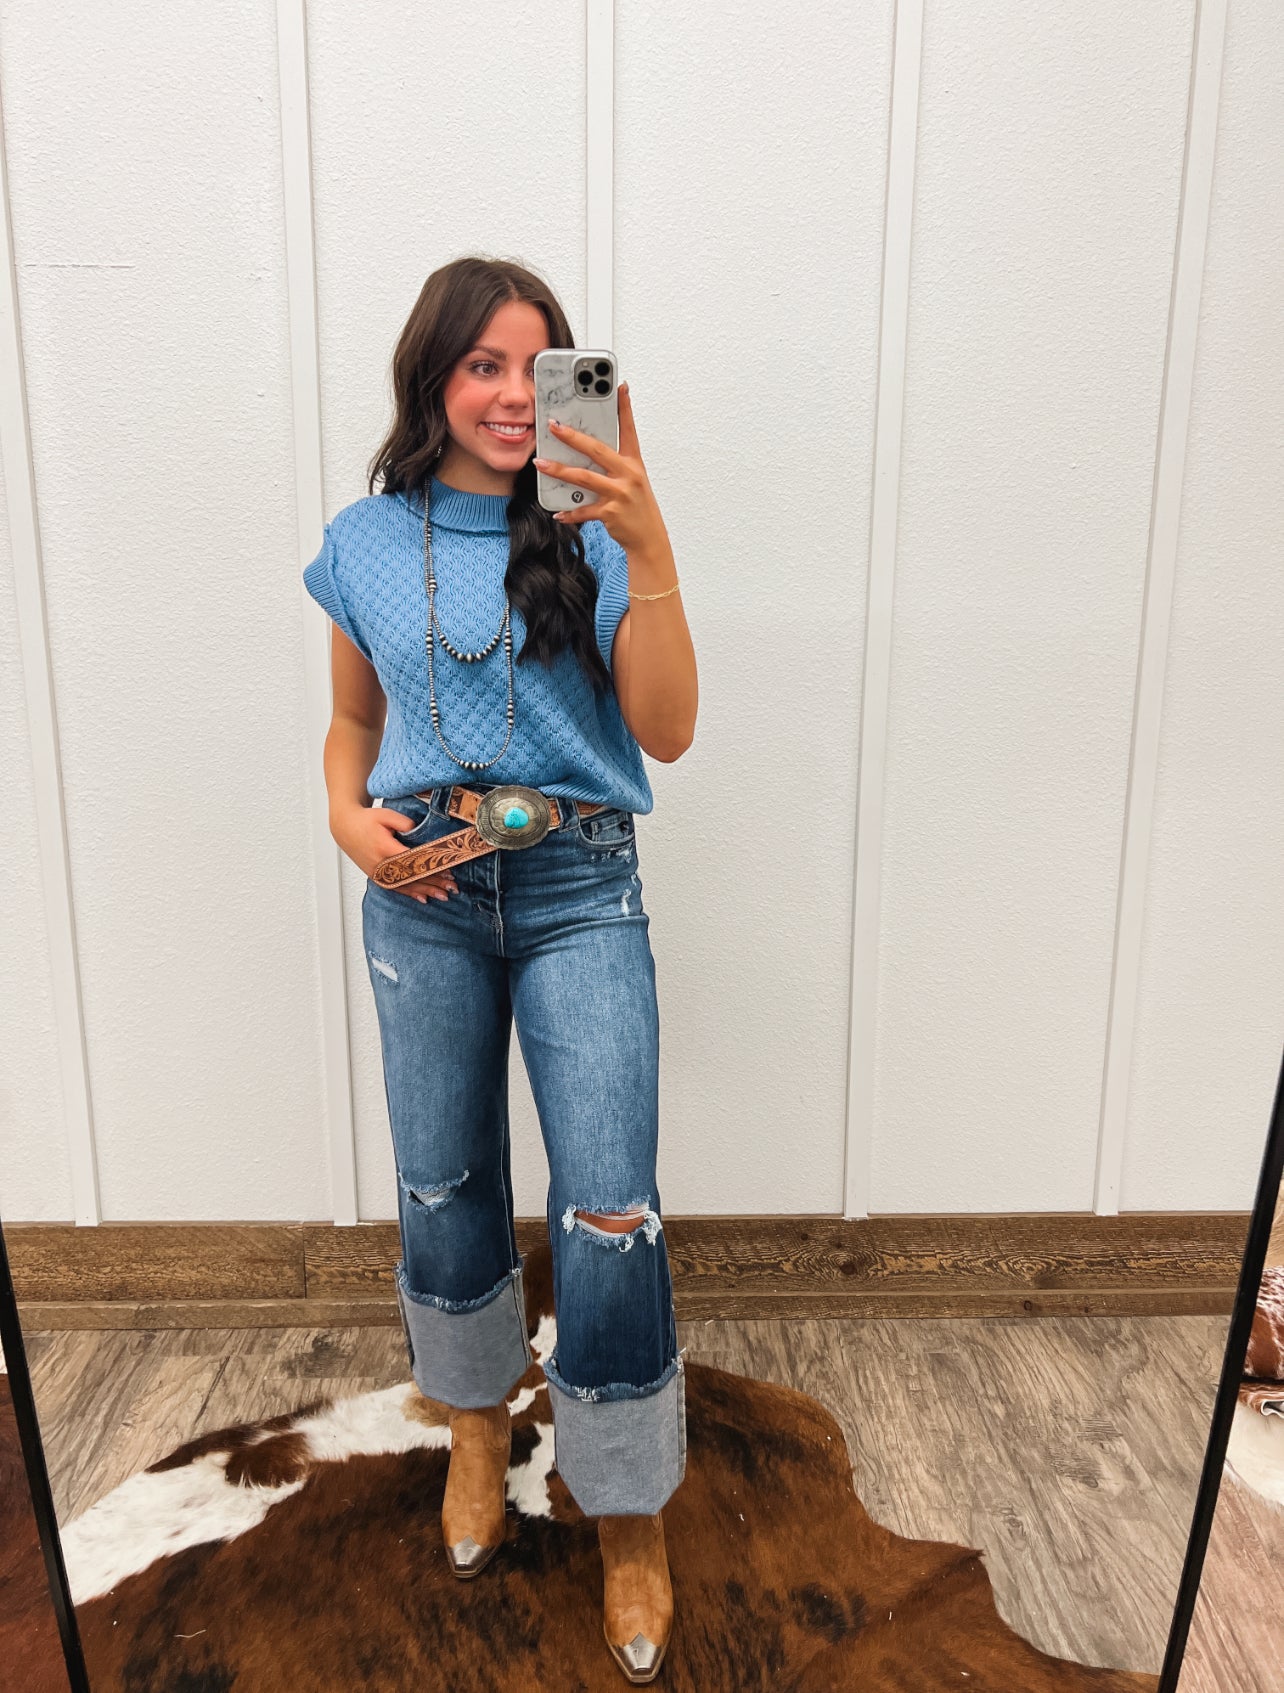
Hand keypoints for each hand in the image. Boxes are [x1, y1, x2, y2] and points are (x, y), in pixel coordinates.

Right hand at [330, 803, 457, 902]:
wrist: (345, 828)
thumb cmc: (366, 820)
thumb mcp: (386, 815)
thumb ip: (404, 823)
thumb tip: (418, 832)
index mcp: (385, 848)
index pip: (414, 861)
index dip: (431, 867)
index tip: (448, 869)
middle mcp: (382, 864)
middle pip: (412, 877)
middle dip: (434, 883)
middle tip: (452, 887)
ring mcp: (378, 873)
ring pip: (405, 886)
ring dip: (426, 890)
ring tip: (444, 895)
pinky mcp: (377, 876)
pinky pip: (395, 888)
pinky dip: (410, 894)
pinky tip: (423, 898)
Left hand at [533, 381, 670, 556]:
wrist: (649, 538)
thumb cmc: (637, 507)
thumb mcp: (632, 481)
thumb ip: (612, 466)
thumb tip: (582, 453)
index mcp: (634, 463)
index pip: (629, 429)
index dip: (625, 407)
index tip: (619, 386)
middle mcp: (629, 474)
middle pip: (597, 450)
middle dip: (573, 437)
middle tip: (554, 426)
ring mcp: (620, 494)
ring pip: (584, 477)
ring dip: (560, 470)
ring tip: (541, 464)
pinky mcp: (611, 513)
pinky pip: (584, 509)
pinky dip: (569, 512)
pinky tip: (558, 512)